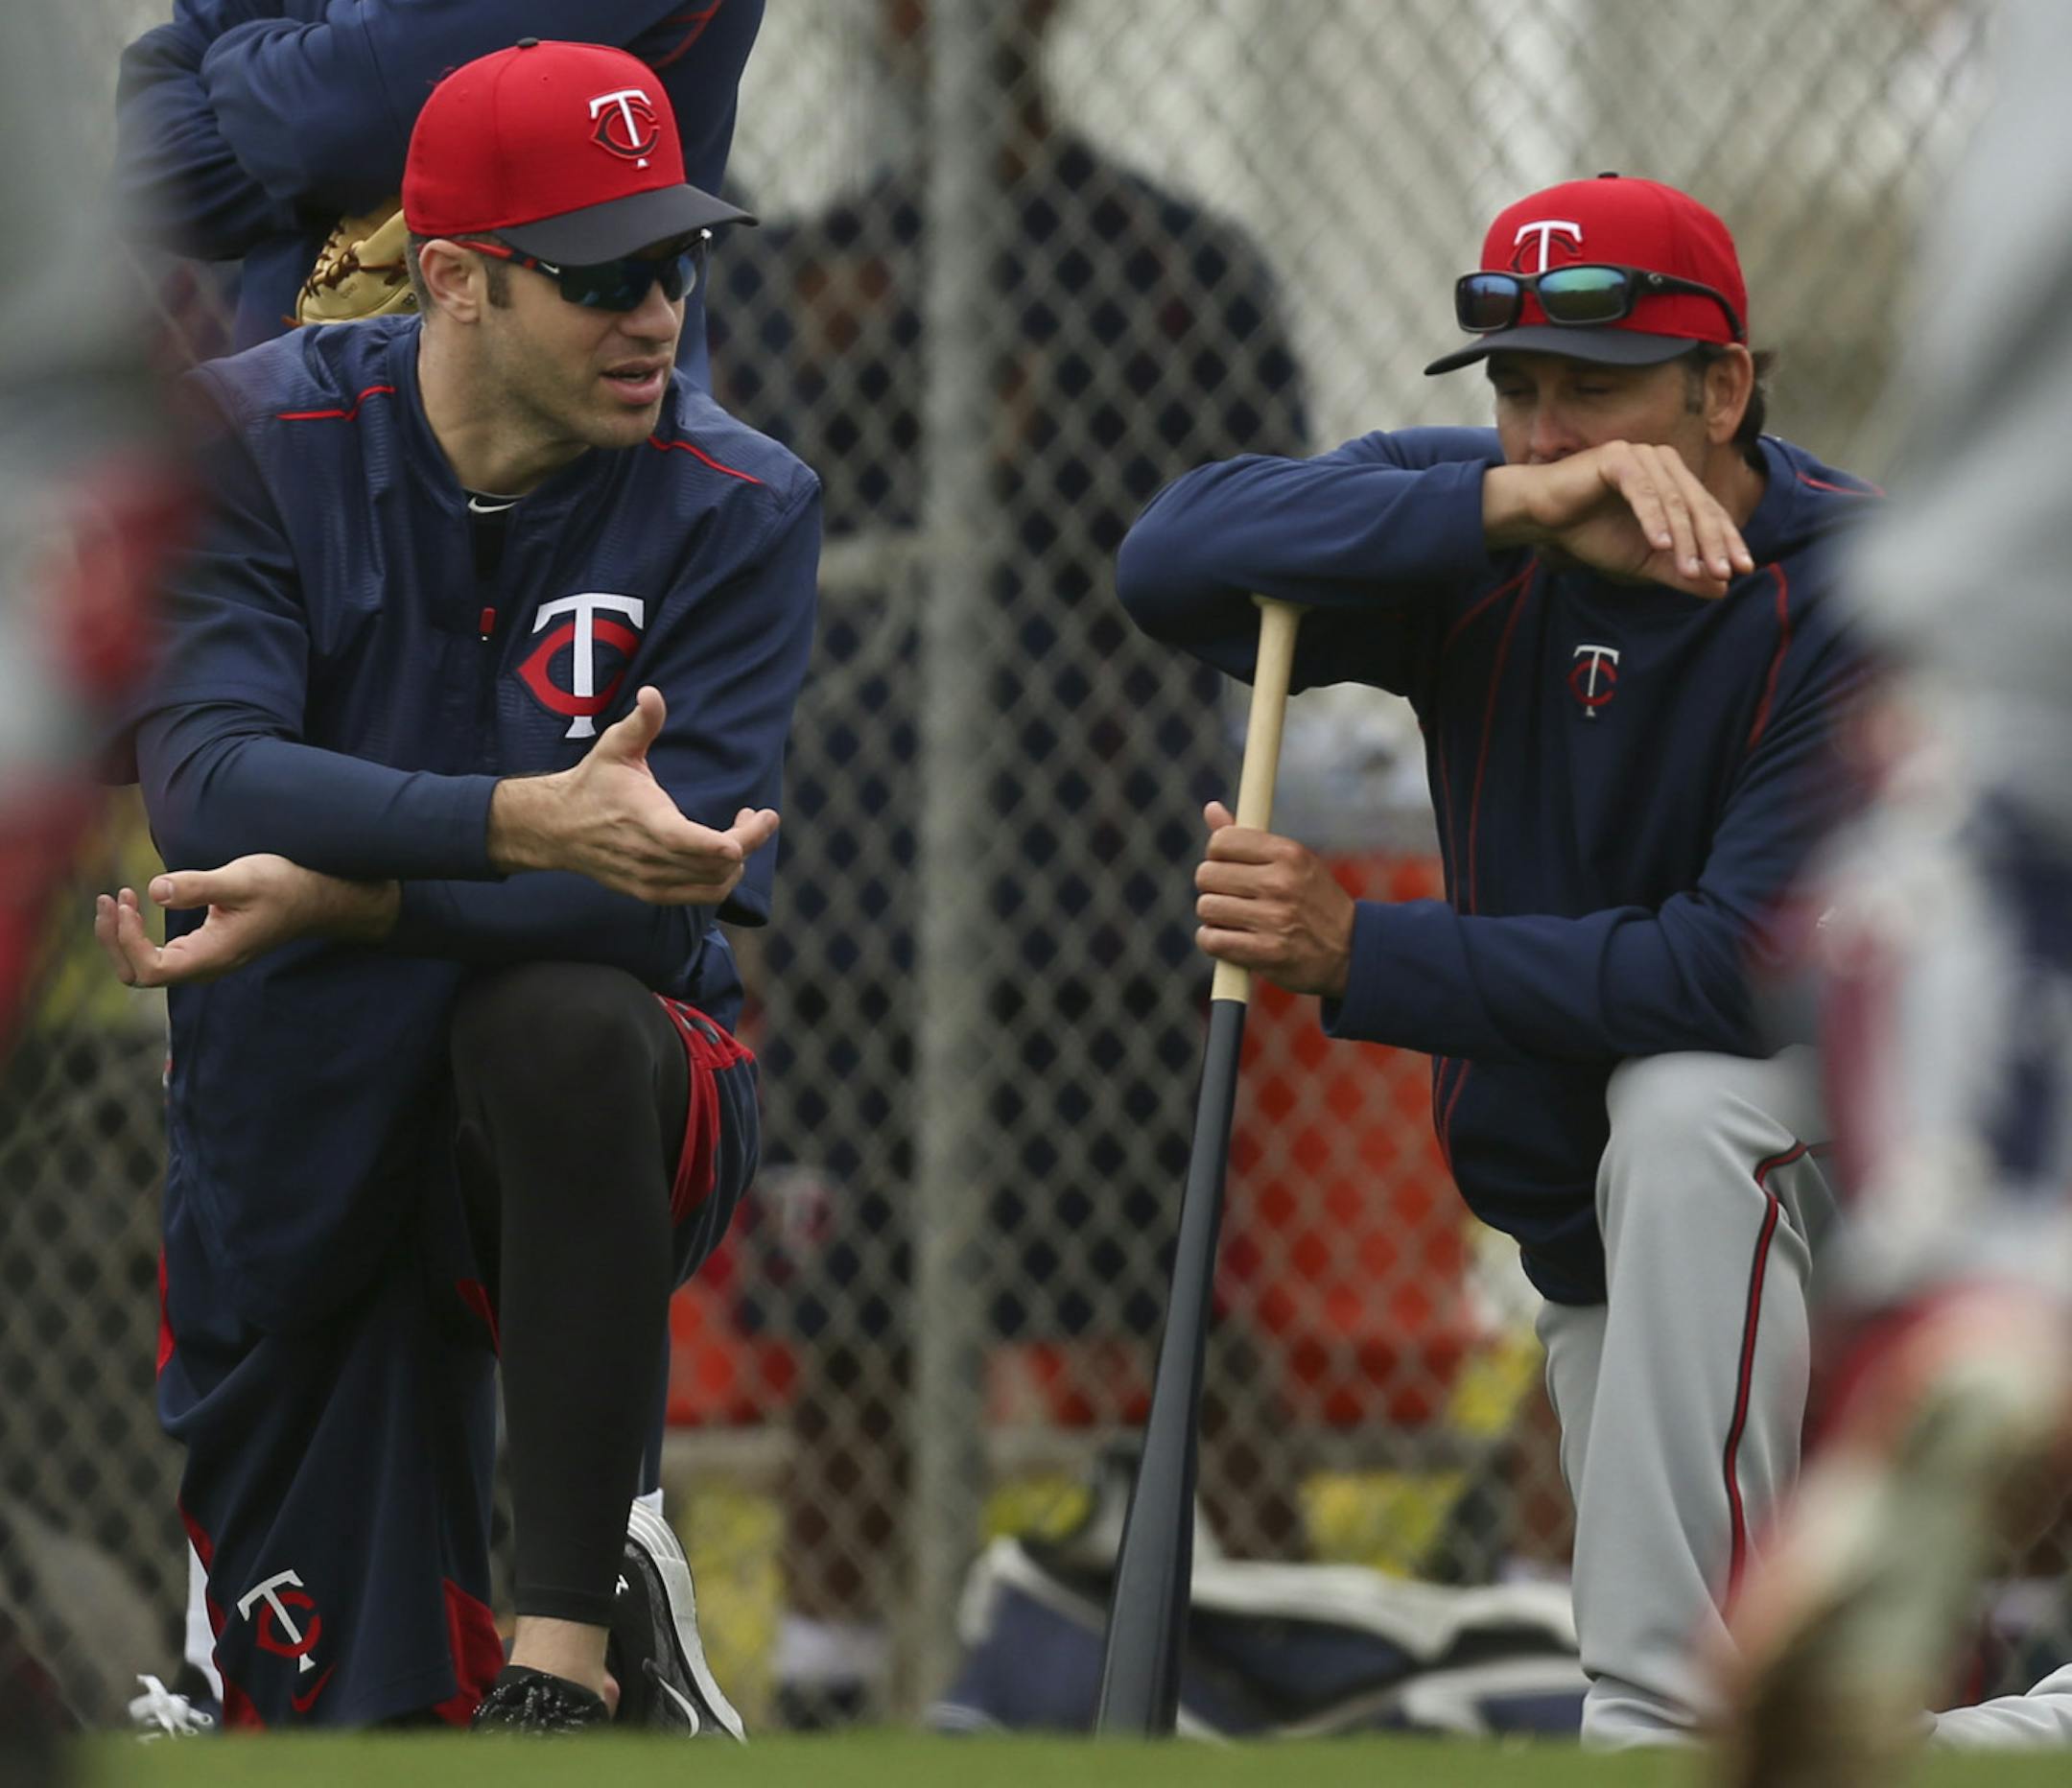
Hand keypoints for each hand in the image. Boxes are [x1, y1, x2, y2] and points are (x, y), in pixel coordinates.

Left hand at [93, 855, 398, 987]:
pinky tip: (135, 902)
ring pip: (143, 966)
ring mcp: (203, 961)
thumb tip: (154, 890)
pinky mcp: (203, 949)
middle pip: (137, 974)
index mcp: (213, 956)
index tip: (129, 900)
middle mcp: (205, 966)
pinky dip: (135, 932)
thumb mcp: (242, 879)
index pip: (150, 969)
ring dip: (121, 936)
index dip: (128, 940)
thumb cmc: (283, 887)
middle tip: (110, 898)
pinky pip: (155, 954)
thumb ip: (198, 886)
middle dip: (114, 939)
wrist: (314, 899)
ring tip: (117, 898)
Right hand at [487, 686, 778, 904]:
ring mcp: (651, 881)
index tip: (759, 822)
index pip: (696, 843)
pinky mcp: (651, 893)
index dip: (732, 841)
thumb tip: (651, 694)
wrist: (556, 828)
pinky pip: (702, 896)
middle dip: (749, 840)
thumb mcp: (614, 747)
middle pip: (718, 865)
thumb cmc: (593, 783)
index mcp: (647, 822)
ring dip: (738, 860)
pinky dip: (722, 879)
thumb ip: (640, 723)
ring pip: (715, 885)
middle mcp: (650, 858)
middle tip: (756, 816)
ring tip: (739, 832)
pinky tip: (722, 854)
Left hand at [1193, 801, 1354, 997]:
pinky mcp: (1266, 952)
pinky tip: (1233, 939)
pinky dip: (1214, 941)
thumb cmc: (1314, 901)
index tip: (1227, 866)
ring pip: (1206, 908)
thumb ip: (1248, 838)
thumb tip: (1210, 808)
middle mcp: (1281, 883)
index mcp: (1288, 854)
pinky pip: (1211, 940)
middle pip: (1206, 875)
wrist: (1351, 950)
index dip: (1216, 855)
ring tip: (1237, 919)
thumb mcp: (1293, 862)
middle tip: (1233, 896)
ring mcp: (1274, 919)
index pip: (1221, 842)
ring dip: (1214, 917)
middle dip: (1213, 887)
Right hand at [1483, 441, 1754, 598]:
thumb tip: (1721, 589)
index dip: (1726, 541)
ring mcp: (1643, 457)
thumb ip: (1679, 571)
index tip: (1741, 570)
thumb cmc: (1591, 532)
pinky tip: (1660, 545)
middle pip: (1696, 505)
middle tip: (1724, 572)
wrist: (1542, 516)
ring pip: (1672, 501)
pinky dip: (1652, 518)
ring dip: (1684, 538)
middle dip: (1712, 542)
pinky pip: (1642, 491)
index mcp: (1675, 481)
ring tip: (1692, 569)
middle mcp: (1665, 462)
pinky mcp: (1618, 458)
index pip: (1708, 511)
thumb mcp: (1642, 560)